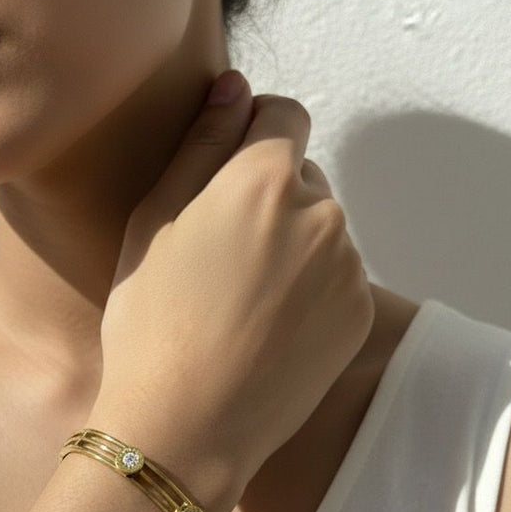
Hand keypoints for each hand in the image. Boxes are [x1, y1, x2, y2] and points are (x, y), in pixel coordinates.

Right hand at [94, 70, 374, 488]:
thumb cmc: (151, 322)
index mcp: (265, 180)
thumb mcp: (153, 224)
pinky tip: (268, 327)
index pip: (283, 115)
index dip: (252, 134)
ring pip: (320, 230)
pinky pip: (338, 277)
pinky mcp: (360, 314)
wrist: (185, 426)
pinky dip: (310, 289)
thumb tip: (236, 86)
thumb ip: (201, 144)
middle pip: (301, 178)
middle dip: (267, 198)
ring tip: (241, 300)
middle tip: (218, 257)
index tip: (224, 175)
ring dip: (290, 245)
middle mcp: (322, 214)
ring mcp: (349, 268)